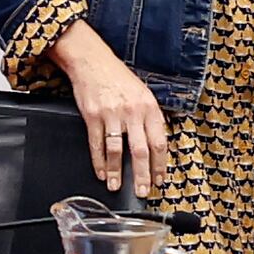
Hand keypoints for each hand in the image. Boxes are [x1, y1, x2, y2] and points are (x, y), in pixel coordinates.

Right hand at [50, 23, 172, 196]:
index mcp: (149, 107)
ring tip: (116, 186)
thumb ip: (150, 117)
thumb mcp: (142, 93)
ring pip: (117, 151)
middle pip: (140, 151)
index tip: (160, 179)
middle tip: (143, 192)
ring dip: (117, 172)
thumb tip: (156, 144)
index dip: (160, 164)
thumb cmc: (118, 78)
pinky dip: (98, 162)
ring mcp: (112, 114)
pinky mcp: (92, 116)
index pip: (159, 142)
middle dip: (142, 176)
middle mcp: (132, 112)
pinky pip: (97, 144)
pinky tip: (101, 172)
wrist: (92, 61)